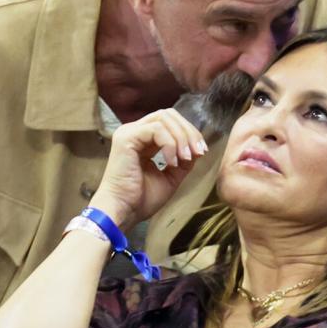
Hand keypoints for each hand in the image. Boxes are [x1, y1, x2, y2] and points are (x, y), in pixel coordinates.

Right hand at [89, 108, 206, 231]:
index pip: (169, 122)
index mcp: (143, 140)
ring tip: (186, 159)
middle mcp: (134, 132)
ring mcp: (128, 133)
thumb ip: (183, 160)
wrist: (124, 212)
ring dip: (181, 138)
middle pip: (168, 115)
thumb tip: (198, 148)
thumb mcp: (171, 176)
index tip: (202, 152)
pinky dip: (170, 144)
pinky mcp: (126, 138)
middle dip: (188, 131)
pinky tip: (172, 163)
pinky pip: (156, 129)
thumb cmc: (141, 199)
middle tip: (198, 152)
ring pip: (164, 118)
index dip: (189, 132)